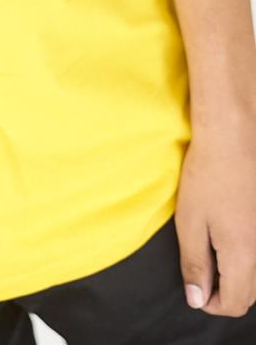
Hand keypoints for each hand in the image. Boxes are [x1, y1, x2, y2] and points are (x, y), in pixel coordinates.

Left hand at [175, 109, 255, 317]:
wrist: (232, 137)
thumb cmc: (206, 176)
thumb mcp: (190, 222)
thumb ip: (195, 264)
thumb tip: (197, 298)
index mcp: (243, 256)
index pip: (234, 304)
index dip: (211, 303)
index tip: (195, 287)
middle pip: (250, 293)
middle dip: (225, 291)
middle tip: (200, 270)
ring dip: (236, 273)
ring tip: (211, 249)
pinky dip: (246, 255)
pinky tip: (227, 233)